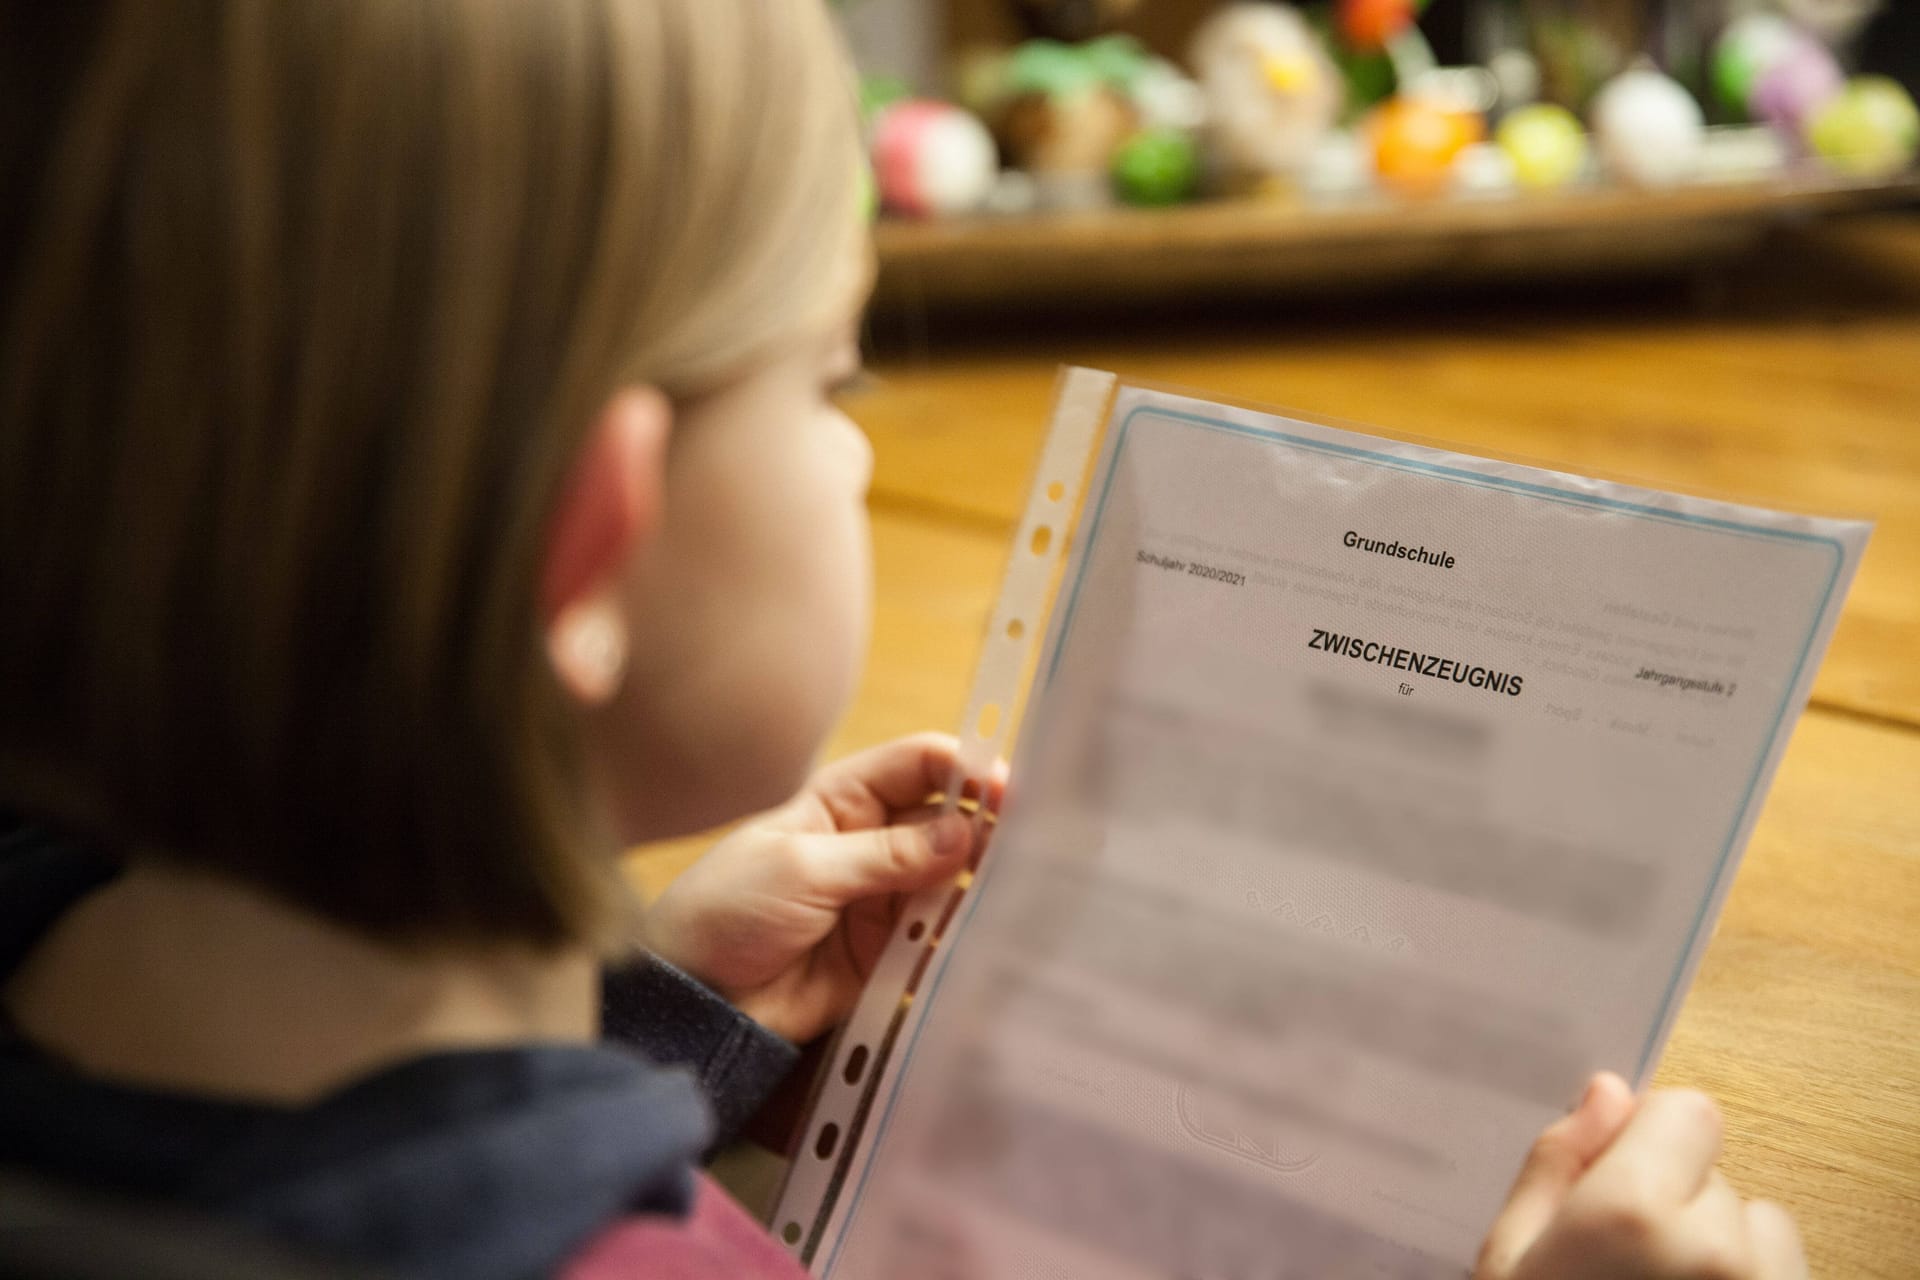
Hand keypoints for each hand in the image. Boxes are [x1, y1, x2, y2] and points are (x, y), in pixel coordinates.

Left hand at [641, 732, 1003, 1043]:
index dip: (966, 770)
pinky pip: (942, 936)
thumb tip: (964, 832)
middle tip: (1027, 844)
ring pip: (954, 879)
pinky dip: (967, 935)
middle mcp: (875, 843)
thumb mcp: (801, 869)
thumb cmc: (726, 911)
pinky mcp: (891, 953)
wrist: (695, 999)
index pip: (920, 765)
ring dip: (983, 883)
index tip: (1006, 790)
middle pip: (949, 820)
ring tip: (1017, 890)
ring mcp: (886, 898)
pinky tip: (991, 935)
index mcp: (845, 801)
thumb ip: (884, 855)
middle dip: (988, 827)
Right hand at [1476, 1074, 1807, 1279]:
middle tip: (1623, 1257)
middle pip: (1711, 1168)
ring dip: (1719, 1243)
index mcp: (1633, 1211)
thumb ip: (1556, 1168)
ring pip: (1754, 1221)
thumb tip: (1605, 1095)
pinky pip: (1784, 1266)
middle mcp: (1715, 1245)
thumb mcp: (1508, 1258)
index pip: (1687, 1110)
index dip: (1647, 1139)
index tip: (1614, 1180)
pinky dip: (1751, 1277)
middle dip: (1674, 1199)